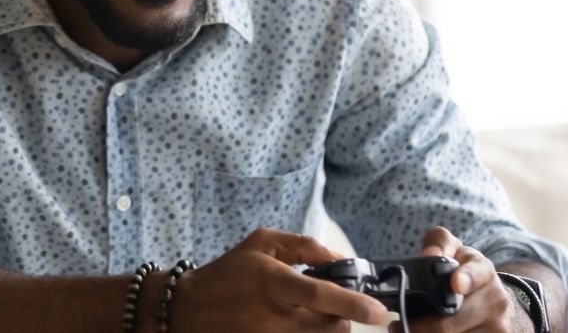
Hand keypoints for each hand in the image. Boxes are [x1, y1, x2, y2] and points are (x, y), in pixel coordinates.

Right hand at [172, 227, 387, 332]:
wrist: (189, 311)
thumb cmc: (230, 272)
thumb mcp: (262, 243)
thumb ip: (305, 246)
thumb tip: (342, 259)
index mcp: (274, 282)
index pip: (321, 295)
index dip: (353, 304)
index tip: (378, 312)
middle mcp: (276, 316)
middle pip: (332, 326)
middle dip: (341, 316)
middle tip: (330, 303)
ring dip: (326, 327)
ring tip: (307, 312)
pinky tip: (296, 322)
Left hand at [388, 226, 532, 332]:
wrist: (493, 300)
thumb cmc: (464, 273)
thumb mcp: (454, 251)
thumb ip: (440, 243)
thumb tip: (430, 254)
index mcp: (484, 271)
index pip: (476, 273)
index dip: (465, 278)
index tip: (455, 284)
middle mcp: (496, 300)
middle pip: (453, 320)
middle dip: (422, 325)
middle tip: (397, 326)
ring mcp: (498, 327)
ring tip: (406, 332)